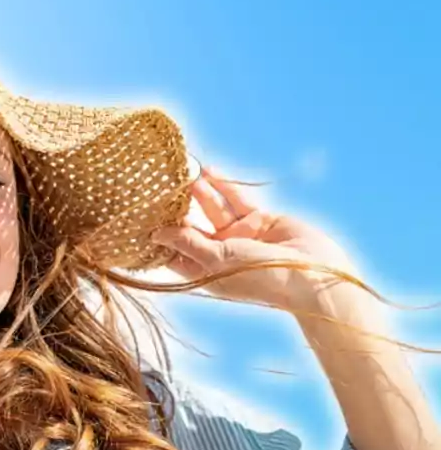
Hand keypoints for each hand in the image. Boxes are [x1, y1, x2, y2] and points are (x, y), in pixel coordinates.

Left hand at [150, 166, 357, 310]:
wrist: (313, 275)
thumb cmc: (260, 277)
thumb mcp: (216, 259)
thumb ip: (187, 242)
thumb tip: (155, 233)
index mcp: (205, 271)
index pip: (173, 252)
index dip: (157, 235)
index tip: (137, 216)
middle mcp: (220, 253)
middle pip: (192, 227)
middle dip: (177, 209)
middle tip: (157, 187)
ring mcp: (240, 236)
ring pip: (213, 210)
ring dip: (199, 193)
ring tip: (183, 175)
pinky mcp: (260, 219)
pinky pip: (236, 200)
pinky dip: (223, 186)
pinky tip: (208, 172)